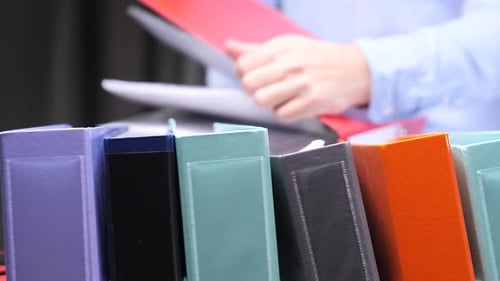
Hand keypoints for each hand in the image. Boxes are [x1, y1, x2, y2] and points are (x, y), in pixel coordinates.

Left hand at [225, 35, 371, 122]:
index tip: (255, 76)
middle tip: (268, 89)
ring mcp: (302, 83)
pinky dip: (286, 113)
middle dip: (254, 90)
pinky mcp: (312, 102)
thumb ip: (255, 50)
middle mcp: (291, 63)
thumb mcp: (288, 46)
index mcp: (281, 47)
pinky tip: (296, 104)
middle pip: (249, 85)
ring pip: (262, 101)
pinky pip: (282, 115)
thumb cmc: (318, 58)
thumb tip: (228, 47)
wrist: (356, 70)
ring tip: (282, 96)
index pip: (243, 65)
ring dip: (269, 103)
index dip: (245, 75)